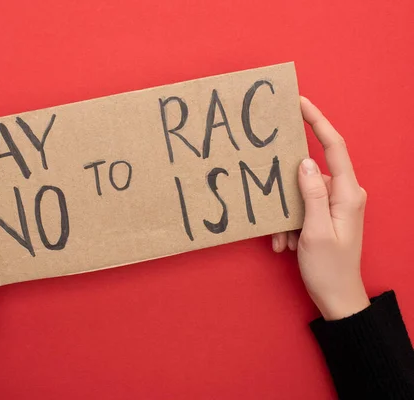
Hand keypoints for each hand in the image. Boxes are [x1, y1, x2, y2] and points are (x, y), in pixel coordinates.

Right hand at [272, 97, 369, 320]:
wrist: (337, 297)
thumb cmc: (329, 268)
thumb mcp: (315, 231)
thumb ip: (311, 194)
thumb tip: (303, 161)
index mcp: (347, 194)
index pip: (334, 147)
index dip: (317, 121)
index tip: (300, 102)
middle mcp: (344, 194)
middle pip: (309, 174)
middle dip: (287, 192)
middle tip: (276, 215)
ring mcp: (335, 205)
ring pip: (301, 194)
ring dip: (286, 216)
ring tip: (282, 240)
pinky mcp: (326, 215)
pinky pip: (302, 208)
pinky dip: (289, 224)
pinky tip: (284, 244)